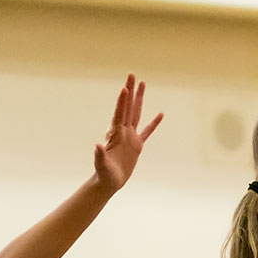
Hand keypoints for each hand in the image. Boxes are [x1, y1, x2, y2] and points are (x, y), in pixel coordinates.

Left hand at [93, 74, 162, 192]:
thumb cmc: (104, 174)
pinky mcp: (137, 145)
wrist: (109, 181)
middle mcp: (122, 131)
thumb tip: (97, 145)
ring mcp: (130, 137)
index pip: (119, 114)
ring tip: (143, 84)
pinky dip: (154, 123)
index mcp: (114, 134)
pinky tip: (160, 114)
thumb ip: (99, 155)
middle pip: (128, 107)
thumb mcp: (101, 165)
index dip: (122, 102)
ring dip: (139, 99)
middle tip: (132, 75)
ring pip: (136, 113)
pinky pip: (147, 131)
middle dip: (130, 91)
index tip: (125, 88)